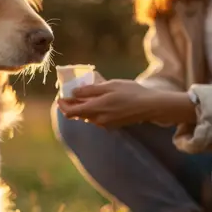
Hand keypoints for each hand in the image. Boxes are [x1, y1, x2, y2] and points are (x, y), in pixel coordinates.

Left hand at [57, 79, 196, 128]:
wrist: (150, 106)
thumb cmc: (131, 92)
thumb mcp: (109, 86)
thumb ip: (89, 90)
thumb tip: (73, 92)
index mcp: (95, 109)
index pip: (70, 112)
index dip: (62, 105)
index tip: (60, 96)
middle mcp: (98, 120)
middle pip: (77, 114)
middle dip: (72, 104)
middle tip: (73, 92)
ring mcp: (105, 124)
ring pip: (87, 116)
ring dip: (84, 107)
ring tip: (87, 94)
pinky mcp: (112, 125)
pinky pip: (97, 118)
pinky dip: (94, 110)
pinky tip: (101, 100)